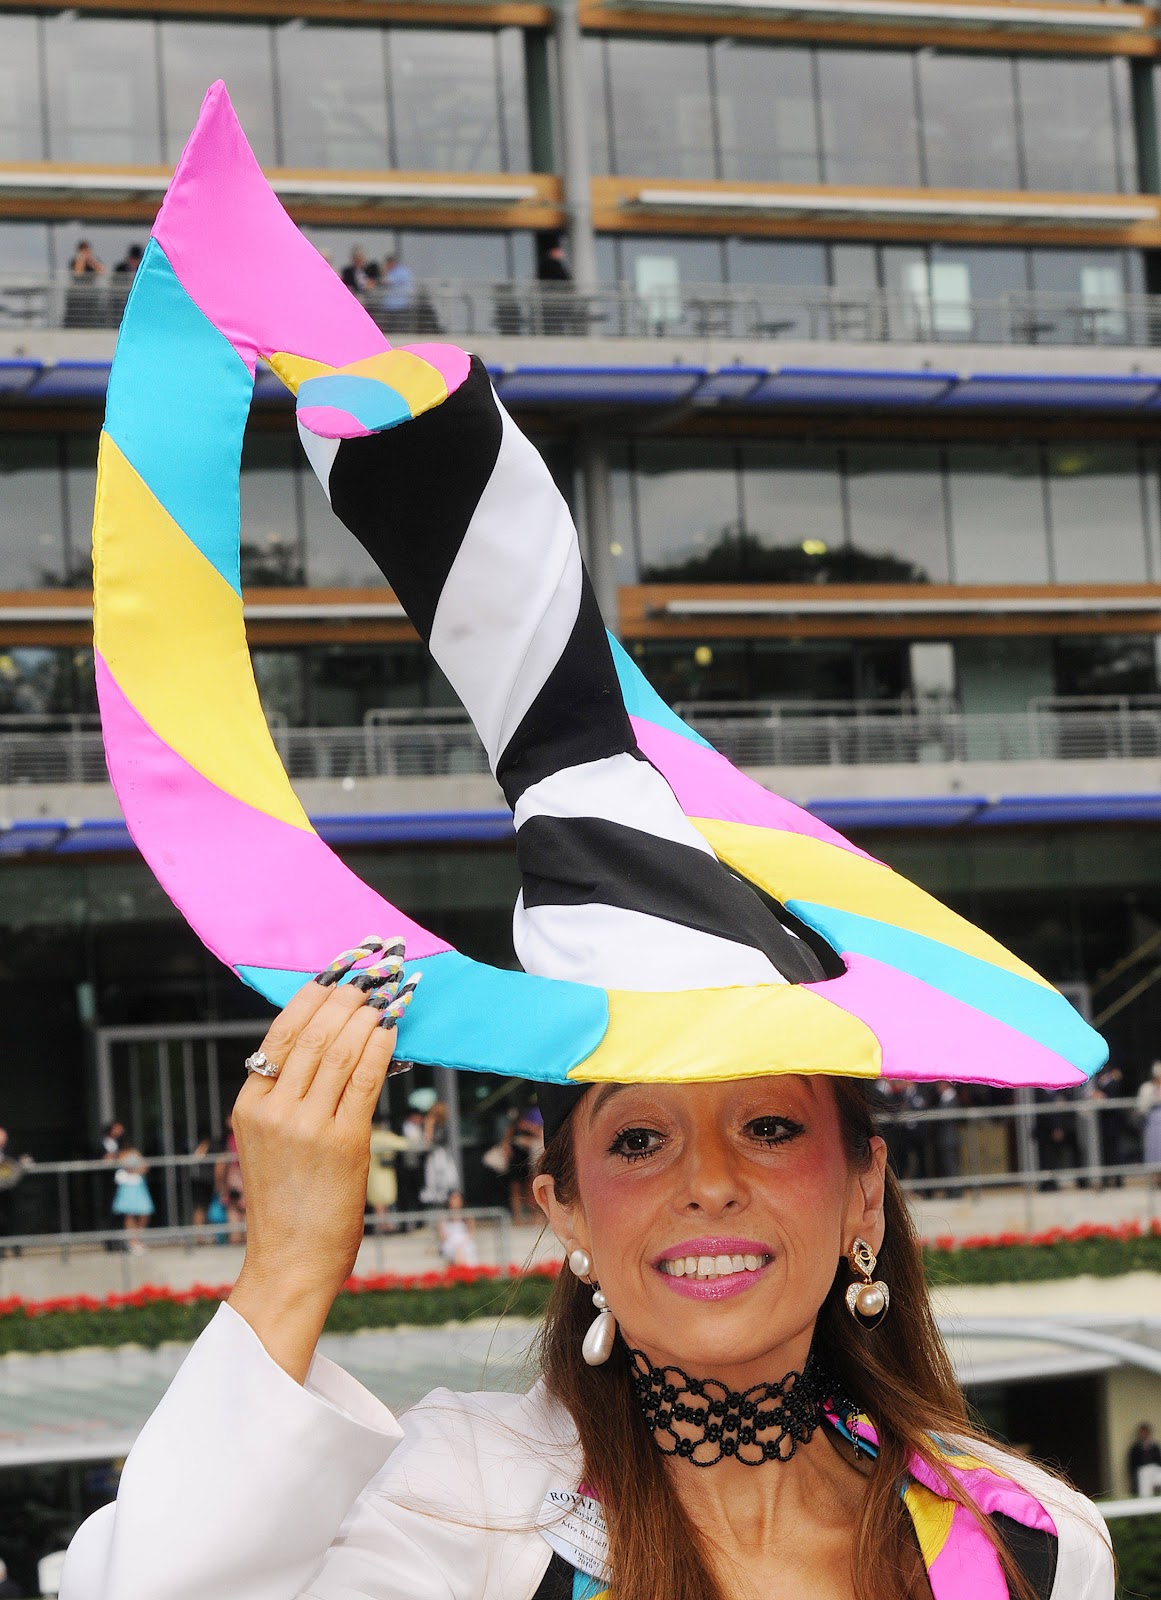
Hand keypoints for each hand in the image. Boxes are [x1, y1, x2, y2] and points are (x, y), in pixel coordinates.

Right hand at [227, 941, 417, 1380]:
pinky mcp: (342, 1143)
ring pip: (341, 1050)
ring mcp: (306, 1126)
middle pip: (315, 1033)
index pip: (282, 1032)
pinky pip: (366, 1079)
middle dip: (349, 995)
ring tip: (391, 992)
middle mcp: (273, 1110)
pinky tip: (394, 1029)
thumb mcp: (272, 1140)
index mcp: (249, 1105)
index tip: (340, 970)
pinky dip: (382, 1047)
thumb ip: (292, 1095)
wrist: (290, 1262)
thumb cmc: (288, 1203)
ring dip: (370, 1014)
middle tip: (376, 971)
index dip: (315, 995)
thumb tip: (334, 1040)